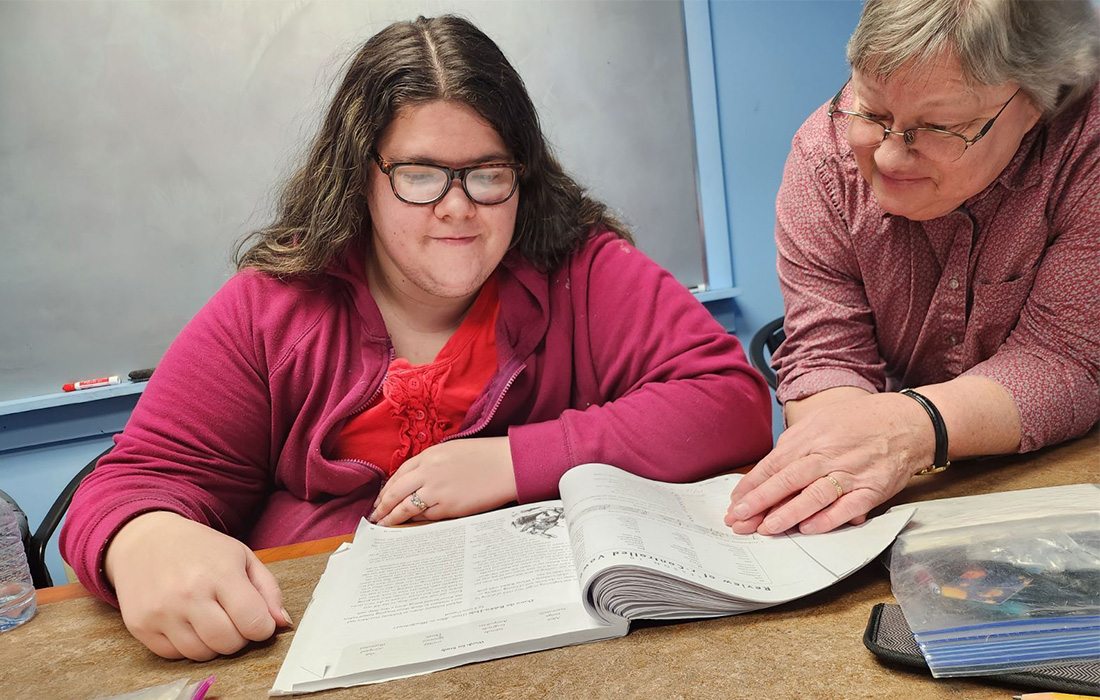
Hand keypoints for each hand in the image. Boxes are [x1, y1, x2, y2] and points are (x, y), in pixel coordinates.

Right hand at [104, 511, 290, 660]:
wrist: (145, 540)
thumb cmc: (199, 548)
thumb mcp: (241, 556)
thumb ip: (268, 590)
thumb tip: (282, 623)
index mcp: (220, 572)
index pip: (254, 622)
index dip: (263, 627)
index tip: (258, 620)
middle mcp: (189, 594)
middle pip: (229, 643)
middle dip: (239, 636)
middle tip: (232, 619)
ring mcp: (162, 612)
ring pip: (202, 654)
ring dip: (212, 643)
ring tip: (209, 619)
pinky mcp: (140, 626)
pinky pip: (174, 655)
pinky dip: (186, 645)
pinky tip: (186, 623)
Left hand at [369, 437, 516, 525]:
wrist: (507, 465)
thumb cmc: (484, 456)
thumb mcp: (452, 450)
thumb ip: (432, 462)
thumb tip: (416, 479)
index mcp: (429, 455)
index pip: (399, 473)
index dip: (388, 487)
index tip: (382, 497)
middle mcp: (428, 472)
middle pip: (395, 491)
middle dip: (383, 505)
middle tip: (375, 515)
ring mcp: (437, 491)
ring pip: (405, 507)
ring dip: (392, 517)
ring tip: (384, 524)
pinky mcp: (448, 507)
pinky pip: (426, 517)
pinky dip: (415, 521)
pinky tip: (409, 525)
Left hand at [724, 392, 931, 535]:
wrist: (908, 423)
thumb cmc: (860, 422)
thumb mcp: (821, 420)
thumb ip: (795, 444)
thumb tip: (770, 470)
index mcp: (812, 436)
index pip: (774, 464)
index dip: (752, 485)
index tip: (735, 502)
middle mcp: (828, 454)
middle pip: (787, 479)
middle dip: (759, 502)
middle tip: (738, 520)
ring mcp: (851, 472)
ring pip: (813, 495)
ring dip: (787, 514)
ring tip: (765, 528)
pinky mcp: (872, 489)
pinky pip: (846, 507)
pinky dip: (827, 519)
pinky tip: (807, 529)